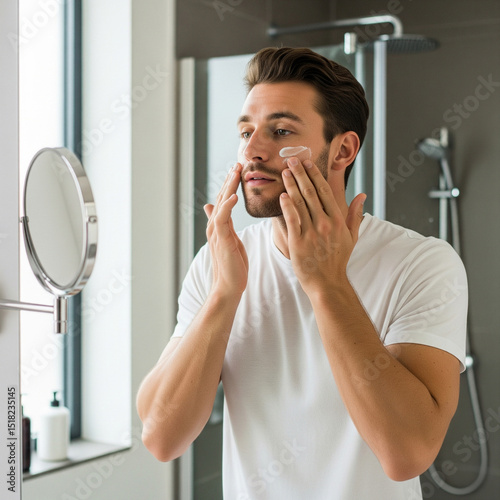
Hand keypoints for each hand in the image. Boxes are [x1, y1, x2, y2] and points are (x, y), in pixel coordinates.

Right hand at [204, 163, 248, 296]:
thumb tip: (213, 208)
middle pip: (223, 197)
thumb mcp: (229, 240)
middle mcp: (216, 226)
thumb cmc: (233, 266)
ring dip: (228, 187)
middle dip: (230, 180)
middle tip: (238, 163)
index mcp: (221, 225)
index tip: (239, 170)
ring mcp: (217, 232)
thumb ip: (223, 224)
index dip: (231, 184)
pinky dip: (227, 206)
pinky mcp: (221, 240)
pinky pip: (222, 219)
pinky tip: (234, 196)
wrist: (229, 287)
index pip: (226, 199)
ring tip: (236, 172)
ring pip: (222, 203)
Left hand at [279, 157, 365, 295]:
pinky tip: (282, 195)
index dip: (315, 175)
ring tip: (284, 172)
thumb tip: (362, 195)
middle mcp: (325, 224)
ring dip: (291, 185)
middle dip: (300, 174)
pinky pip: (292, 220)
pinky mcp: (298, 242)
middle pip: (311, 193)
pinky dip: (287, 206)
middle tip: (291, 160)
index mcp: (337, 220)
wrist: (327, 282)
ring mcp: (311, 233)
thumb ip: (355, 214)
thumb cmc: (337, 260)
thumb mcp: (351, 237)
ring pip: (300, 203)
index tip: (307, 163)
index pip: (325, 192)